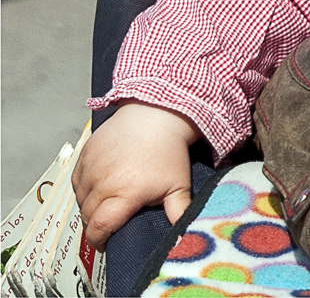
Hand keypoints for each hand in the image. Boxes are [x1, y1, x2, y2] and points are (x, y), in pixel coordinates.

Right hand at [72, 100, 201, 250]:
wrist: (156, 115)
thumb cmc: (169, 152)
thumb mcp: (179, 185)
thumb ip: (179, 212)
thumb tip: (183, 235)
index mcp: (124, 194)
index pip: (99, 227)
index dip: (99, 240)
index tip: (105, 244)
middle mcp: (102, 183)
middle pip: (87, 216)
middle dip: (95, 225)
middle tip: (107, 226)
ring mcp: (91, 167)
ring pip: (80, 199)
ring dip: (88, 207)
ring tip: (104, 207)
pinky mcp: (85, 153)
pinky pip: (76, 181)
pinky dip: (83, 189)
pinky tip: (97, 188)